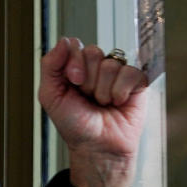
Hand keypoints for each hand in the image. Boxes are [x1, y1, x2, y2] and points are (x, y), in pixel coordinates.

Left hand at [38, 38, 146, 186]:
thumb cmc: (74, 124)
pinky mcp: (136, 81)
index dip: (73, 63)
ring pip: (110, 64)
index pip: (74, 45)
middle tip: (87, 97)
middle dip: (87, 79)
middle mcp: (95, 67)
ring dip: (103, 90)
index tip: (73, 82)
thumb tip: (63, 41)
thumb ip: (50, 66)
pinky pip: (130, 72)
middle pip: (93, 52)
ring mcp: (117, 73)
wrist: (97, 146)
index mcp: (74, 67)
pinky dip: (120, 91)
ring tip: (102, 103)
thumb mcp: (50, 95)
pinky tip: (117, 103)